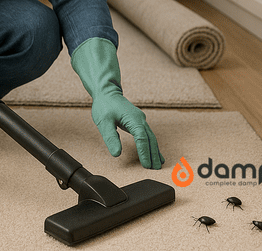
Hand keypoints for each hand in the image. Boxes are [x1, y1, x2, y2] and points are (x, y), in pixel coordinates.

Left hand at [71, 37, 163, 169]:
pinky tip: (155, 152)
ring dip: (154, 151)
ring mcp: (141, 120)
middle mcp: (140, 119)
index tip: (146, 165)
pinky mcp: (138, 121)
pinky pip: (148, 135)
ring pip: (151, 137)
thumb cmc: (104, 105)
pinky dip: (151, 145)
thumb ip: (111, 138)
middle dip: (153, 155)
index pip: (141, 138)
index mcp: (133, 119)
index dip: (144, 153)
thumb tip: (117, 154)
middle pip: (150, 139)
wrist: (106, 92)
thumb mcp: (103, 122)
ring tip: (158, 164)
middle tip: (155, 169)